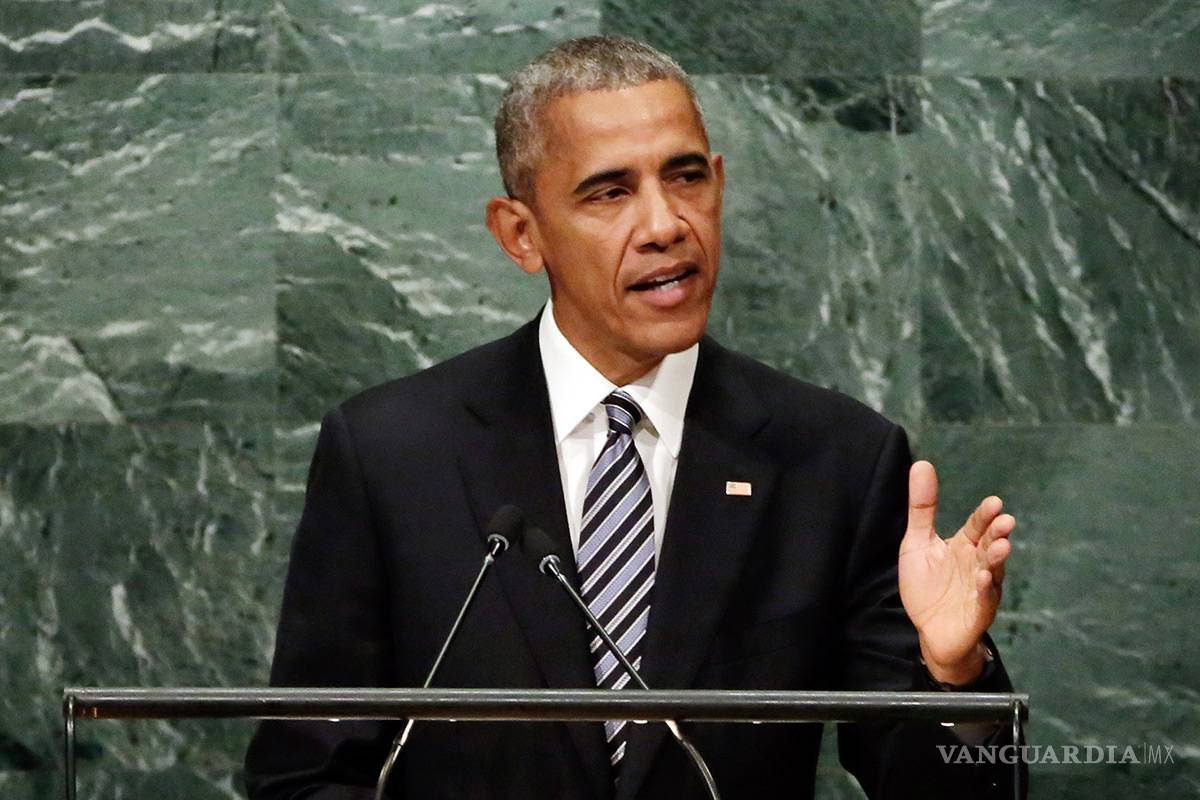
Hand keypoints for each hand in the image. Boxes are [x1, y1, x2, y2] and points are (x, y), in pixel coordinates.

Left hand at [898, 460, 1013, 685]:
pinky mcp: (977, 612)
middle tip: (1005, 521)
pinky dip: (985, 589)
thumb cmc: (926, 585)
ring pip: (992, 571)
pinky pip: (984, 599)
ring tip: (1001, 546)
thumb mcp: (917, 543)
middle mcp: (977, 564)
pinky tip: (983, 577)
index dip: (984, 516)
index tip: (995, 503)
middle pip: (989, 545)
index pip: (976, 526)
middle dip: (997, 534)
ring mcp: (981, 589)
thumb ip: (922, 508)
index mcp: (964, 546)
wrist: (929, 631)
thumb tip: (922, 463)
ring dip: (997, 559)